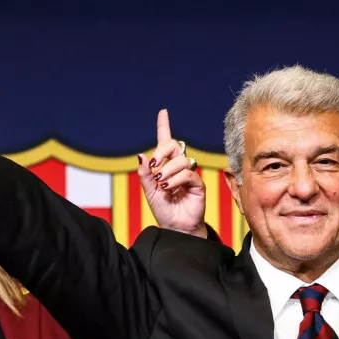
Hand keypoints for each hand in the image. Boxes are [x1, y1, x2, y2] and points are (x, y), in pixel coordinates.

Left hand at [137, 110, 207, 237]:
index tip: (163, 112)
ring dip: (167, 171)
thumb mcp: (148, 191)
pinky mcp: (197, 184)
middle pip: (174, 145)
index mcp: (165, 166)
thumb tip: (141, 155)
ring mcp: (188, 174)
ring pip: (181, 160)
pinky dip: (175, 179)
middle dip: (162, 151)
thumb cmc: (163, 209)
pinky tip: (169, 188)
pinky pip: (187, 174)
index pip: (165, 142)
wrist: (175, 226)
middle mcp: (178, 167)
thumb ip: (144, 174)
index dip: (164, 126)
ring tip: (162, 184)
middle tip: (153, 166)